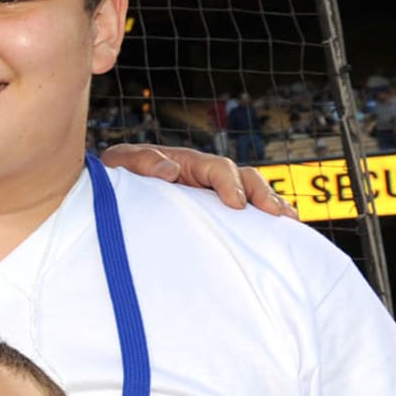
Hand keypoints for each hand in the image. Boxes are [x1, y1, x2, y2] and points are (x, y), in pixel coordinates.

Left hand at [99, 144, 297, 219]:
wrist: (105, 193)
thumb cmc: (115, 175)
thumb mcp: (121, 162)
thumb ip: (142, 161)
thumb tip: (170, 170)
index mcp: (188, 163)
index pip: (218, 168)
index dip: (230, 183)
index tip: (237, 204)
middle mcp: (205, 177)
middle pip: (244, 178)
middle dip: (262, 194)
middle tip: (277, 214)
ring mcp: (211, 195)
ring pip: (250, 195)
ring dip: (270, 205)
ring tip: (289, 222)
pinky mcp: (212, 213)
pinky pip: (242, 214)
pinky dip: (262, 221)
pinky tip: (280, 234)